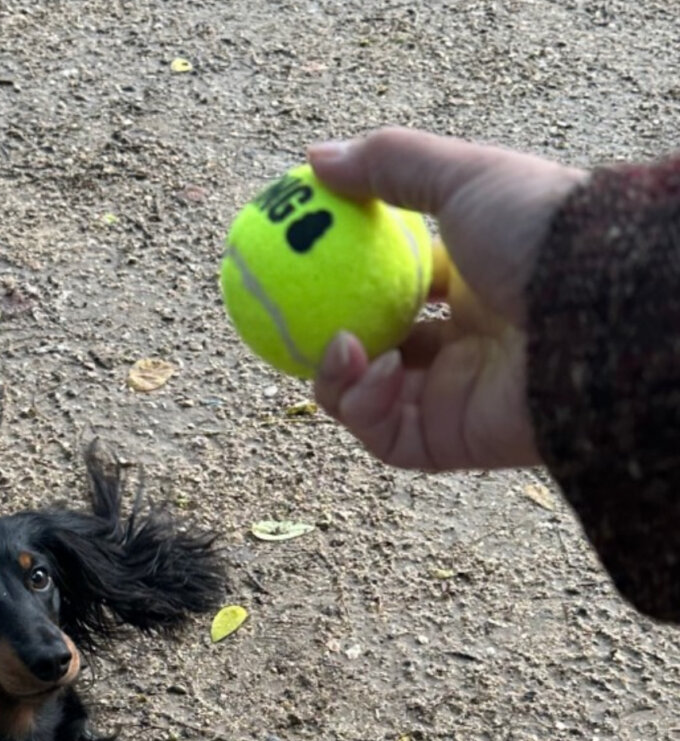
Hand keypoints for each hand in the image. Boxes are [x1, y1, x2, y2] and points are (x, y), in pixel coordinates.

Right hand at [309, 128, 586, 470]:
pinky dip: (361, 406)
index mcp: (472, 284)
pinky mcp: (449, 441)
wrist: (589, 310)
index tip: (301, 264)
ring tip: (341, 343)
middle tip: (291, 317)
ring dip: (334, 375)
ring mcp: (454, 396)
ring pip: (366, 401)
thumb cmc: (539, 235)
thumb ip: (389, 165)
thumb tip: (315, 159)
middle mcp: (463, 345)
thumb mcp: (463, 177)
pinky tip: (373, 369)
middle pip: (374, 351)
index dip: (346, 280)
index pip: (396, 288)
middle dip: (325, 339)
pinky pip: (384, 436)